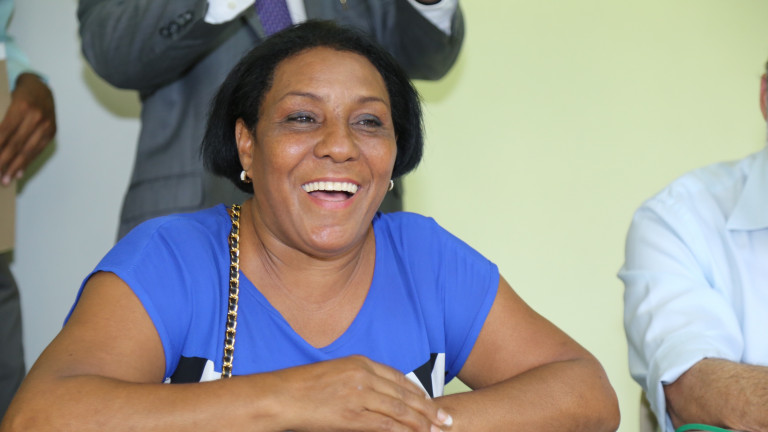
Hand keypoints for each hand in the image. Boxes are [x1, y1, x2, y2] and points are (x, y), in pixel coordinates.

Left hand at [0, 72, 55, 185]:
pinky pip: (38, 150)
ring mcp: (47, 125)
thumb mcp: (6, 101)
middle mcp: (36, 117)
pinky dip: (27, 162)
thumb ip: (3, 122)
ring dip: (15, 167)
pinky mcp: (52, 132)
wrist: (41, 87)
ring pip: (28, 150)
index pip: (5, 132)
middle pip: (16, 144)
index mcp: (22, 106)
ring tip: (6, 180)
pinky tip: (19, 172)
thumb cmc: (18, 94)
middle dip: (3, 162)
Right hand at [273, 355, 452, 430]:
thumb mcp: (335, 374)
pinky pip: (385, 425)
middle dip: (429, 409)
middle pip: (405, 394)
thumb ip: (358, 380)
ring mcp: (359, 396)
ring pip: (400, 411)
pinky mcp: (352, 415)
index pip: (398, 378)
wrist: (280, 396)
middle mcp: (363, 376)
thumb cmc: (302, 387)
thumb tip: (376, 394)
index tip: (431, 402)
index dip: (418, 392)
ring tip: (437, 431)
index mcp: (360, 363)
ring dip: (422, 423)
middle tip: (447, 420)